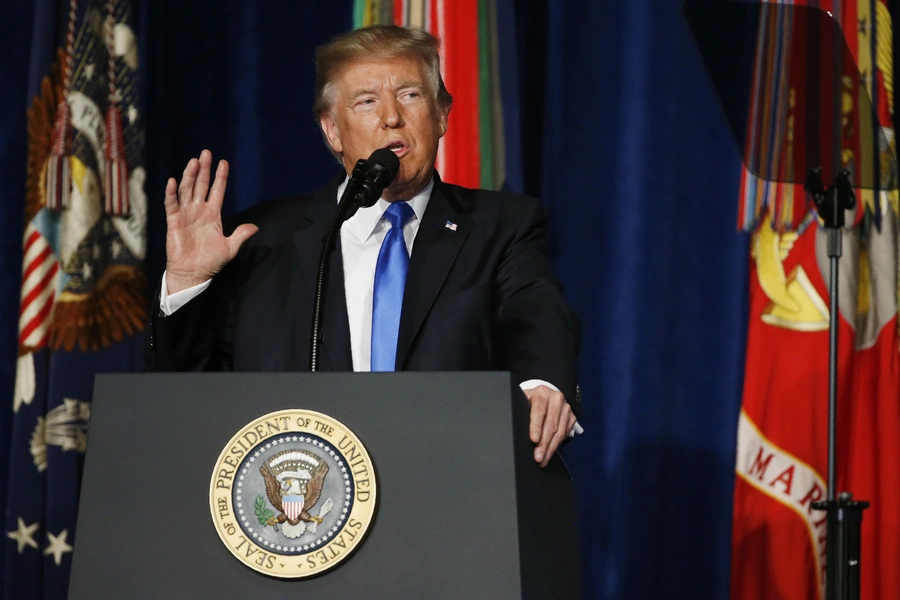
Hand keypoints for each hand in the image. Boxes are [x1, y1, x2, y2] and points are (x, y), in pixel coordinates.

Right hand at [164, 149, 257, 292]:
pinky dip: (171, 193)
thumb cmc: (210, 261)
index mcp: (213, 214)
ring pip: (187, 190)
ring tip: (194, 162)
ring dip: (190, 176)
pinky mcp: (173, 221)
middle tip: (206, 153)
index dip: (221, 177)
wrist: (193, 274)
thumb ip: (240, 235)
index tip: (224, 163)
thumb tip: (255, 227)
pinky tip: (172, 181)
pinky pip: (171, 205)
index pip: (217, 191)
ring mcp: (185, 214)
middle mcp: (199, 210)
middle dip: (204, 170)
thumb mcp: (230, 248)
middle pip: (201, 185)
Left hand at [523, 385, 575, 467]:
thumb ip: (522, 409)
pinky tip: (549, 453)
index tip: (533, 439)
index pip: (539, 411)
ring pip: (559, 432)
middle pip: (551, 424)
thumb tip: (515, 426)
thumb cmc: (532, 400)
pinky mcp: (572, 417)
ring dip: (550, 448)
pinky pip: (565, 434)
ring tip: (543, 459)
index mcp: (542, 393)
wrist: (548, 395)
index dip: (536, 426)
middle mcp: (556, 399)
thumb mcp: (524, 399)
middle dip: (543, 443)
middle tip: (537, 457)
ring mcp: (566, 408)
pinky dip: (556, 445)